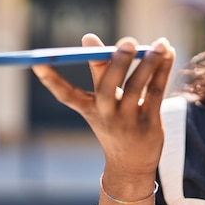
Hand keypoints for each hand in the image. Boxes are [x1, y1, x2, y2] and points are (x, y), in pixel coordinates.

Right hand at [32, 33, 174, 191]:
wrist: (132, 167)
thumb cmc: (114, 125)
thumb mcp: (102, 103)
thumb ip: (99, 71)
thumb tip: (88, 38)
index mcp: (89, 109)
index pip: (66, 95)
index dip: (51, 80)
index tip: (36, 63)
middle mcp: (106, 115)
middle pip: (108, 87)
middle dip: (117, 63)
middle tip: (128, 42)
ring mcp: (128, 121)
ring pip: (138, 87)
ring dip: (150, 63)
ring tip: (160, 44)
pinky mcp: (149, 123)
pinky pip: (156, 92)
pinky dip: (163, 71)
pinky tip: (168, 52)